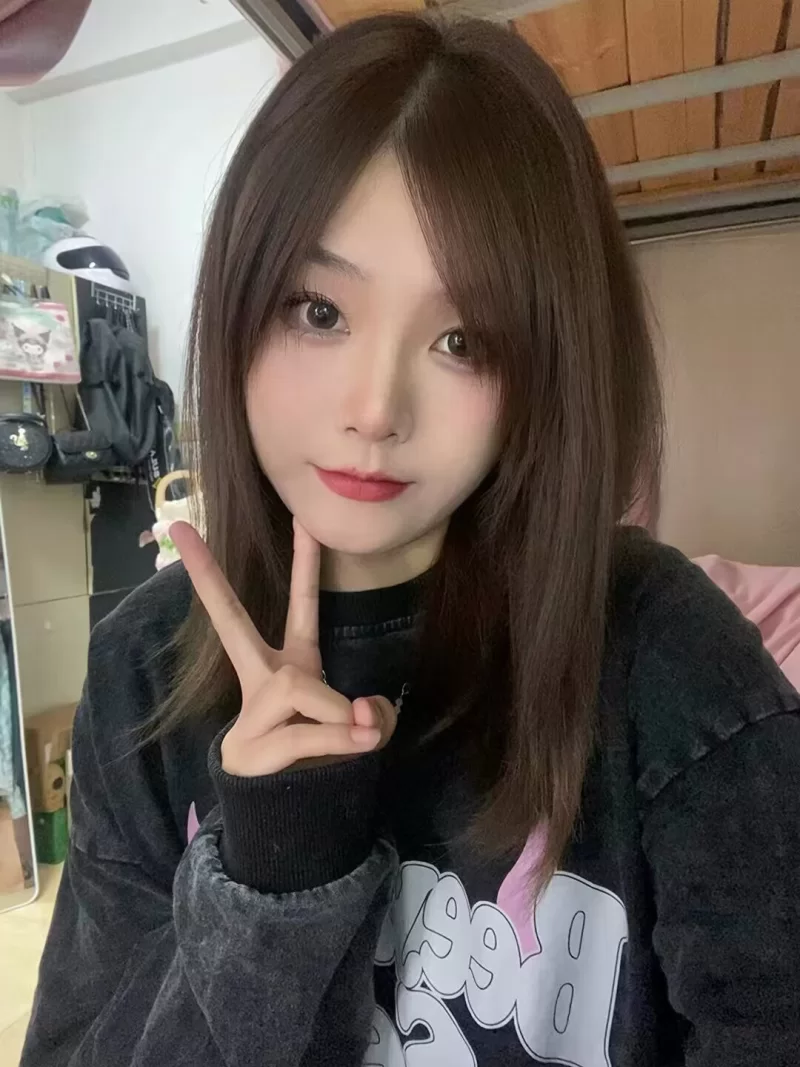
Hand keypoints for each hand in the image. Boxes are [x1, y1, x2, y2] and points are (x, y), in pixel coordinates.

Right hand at [169, 519, 397, 776]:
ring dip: (338, 715)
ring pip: (301, 689)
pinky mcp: (249, 749)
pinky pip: (307, 732)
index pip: (298, 604)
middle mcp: (264, 677)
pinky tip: (355, 749)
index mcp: (291, 663)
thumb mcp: (365, 728)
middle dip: (208, 577)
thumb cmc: (328, 756)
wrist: (293, 813)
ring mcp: (251, 712)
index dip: (301, 561)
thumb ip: (373, 715)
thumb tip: (361, 714)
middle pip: (231, 622)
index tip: (297, 520)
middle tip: (176, 528)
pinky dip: (340, 740)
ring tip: (359, 739)